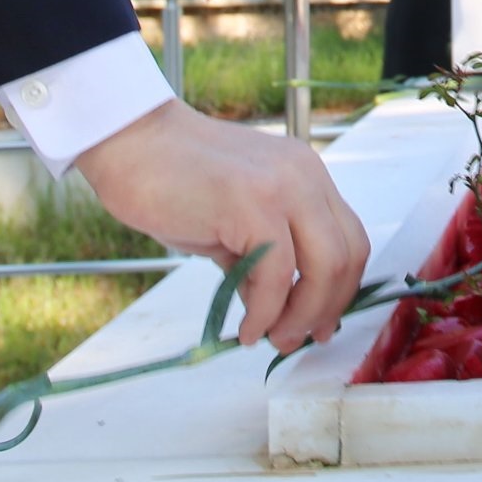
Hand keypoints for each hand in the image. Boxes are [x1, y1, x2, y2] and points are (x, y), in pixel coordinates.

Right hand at [74, 100, 368, 350]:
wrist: (132, 141)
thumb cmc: (174, 180)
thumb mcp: (234, 222)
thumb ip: (262, 259)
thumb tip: (278, 312)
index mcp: (305, 175)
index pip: (349, 239)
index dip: (340, 290)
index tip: (318, 325)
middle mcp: (305, 175)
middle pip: (348, 255)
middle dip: (326, 309)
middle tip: (294, 339)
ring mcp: (283, 185)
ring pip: (326, 266)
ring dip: (300, 317)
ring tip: (269, 337)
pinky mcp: (253, 202)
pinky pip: (278, 274)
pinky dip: (266, 314)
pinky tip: (245, 328)